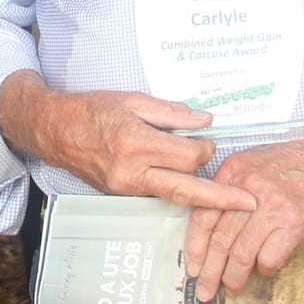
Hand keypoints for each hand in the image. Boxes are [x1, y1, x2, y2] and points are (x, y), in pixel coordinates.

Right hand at [0, 78, 258, 213]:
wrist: (53, 129)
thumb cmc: (92, 108)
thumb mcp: (131, 100)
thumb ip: (170, 112)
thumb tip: (205, 120)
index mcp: (135, 141)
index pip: (186, 155)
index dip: (204, 149)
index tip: (210, 141)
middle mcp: (131, 171)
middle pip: (187, 189)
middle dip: (221, 198)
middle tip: (251, 204)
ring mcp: (125, 187)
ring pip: (174, 197)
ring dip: (201, 196)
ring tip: (231, 202)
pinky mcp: (121, 194)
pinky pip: (157, 194)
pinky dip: (178, 191)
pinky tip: (195, 190)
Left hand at [184, 137, 303, 302]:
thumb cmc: (292, 163)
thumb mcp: (252, 164)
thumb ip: (230, 191)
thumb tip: (212, 230)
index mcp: (233, 171)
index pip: (203, 215)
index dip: (196, 247)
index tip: (193, 266)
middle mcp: (248, 188)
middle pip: (221, 239)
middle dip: (210, 270)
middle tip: (206, 288)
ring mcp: (272, 206)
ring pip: (242, 254)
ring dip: (234, 277)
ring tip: (232, 287)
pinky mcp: (294, 223)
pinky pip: (270, 257)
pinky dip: (264, 269)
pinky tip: (264, 269)